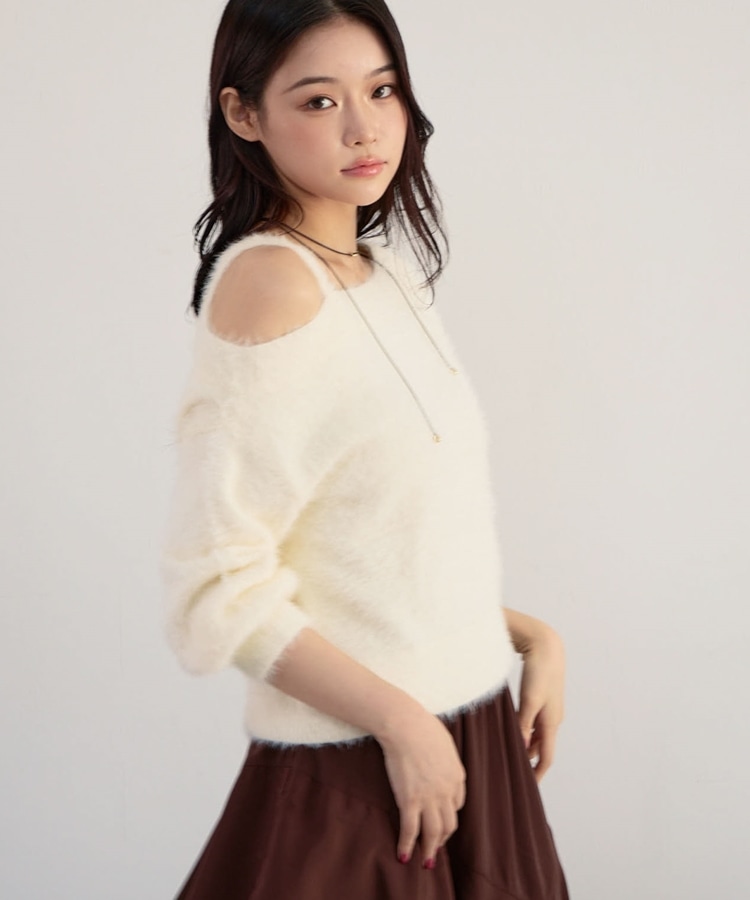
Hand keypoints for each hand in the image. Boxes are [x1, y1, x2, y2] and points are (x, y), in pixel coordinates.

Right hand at [376, 708, 465, 867]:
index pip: (457, 804)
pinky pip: (410, 830)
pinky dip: (407, 846)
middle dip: (443, 839)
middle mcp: (446, 791)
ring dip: (430, 850)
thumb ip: (445, 756)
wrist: (405, 724)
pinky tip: (403, 855)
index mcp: (457, 775)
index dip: (449, 814)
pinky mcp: (410, 800)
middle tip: (435, 847)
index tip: (441, 820)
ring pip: (434, 833)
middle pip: (449, 824)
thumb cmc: (421, 726)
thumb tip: (440, 760)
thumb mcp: (444, 741)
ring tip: (425, 861)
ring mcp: (429, 797)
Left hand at [515, 624, 565, 782]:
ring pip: (536, 733)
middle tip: (511, 769)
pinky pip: (533, 720)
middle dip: (529, 760)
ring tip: (508, 751)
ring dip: (525, 743)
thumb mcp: (529, 700)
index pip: (547, 756)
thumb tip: (524, 749)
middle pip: (541, 747)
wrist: (546, 645)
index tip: (528, 786)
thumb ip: (525, 725)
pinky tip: (511, 727)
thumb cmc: (538, 671)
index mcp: (551, 721)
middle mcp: (552, 717)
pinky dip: (524, 728)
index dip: (538, 773)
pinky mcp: (541, 697)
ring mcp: (548, 707)